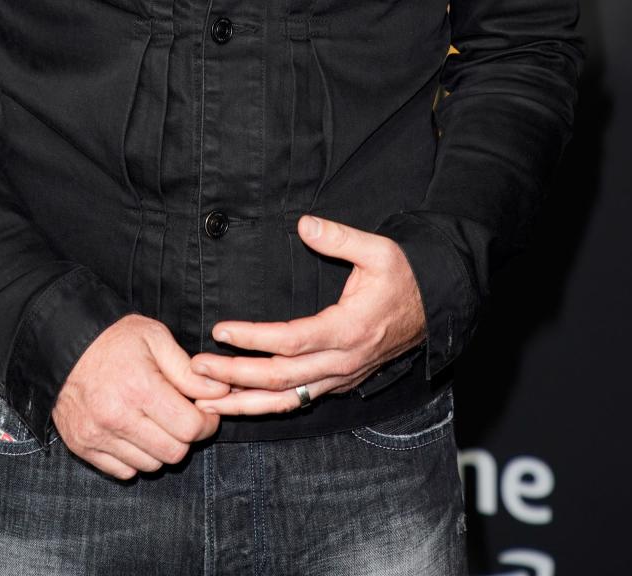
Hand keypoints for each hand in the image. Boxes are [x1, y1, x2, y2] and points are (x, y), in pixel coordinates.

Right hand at [51, 313, 230, 477]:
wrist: (63, 344)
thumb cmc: (113, 338)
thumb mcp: (155, 338)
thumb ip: (188, 370)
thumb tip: (221, 391)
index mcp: (139, 387)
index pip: (189, 428)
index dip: (207, 422)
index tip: (206, 412)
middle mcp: (117, 417)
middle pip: (173, 453)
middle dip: (186, 437)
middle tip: (182, 416)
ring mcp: (97, 436)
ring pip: (150, 465)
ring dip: (161, 448)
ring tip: (156, 421)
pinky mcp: (82, 446)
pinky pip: (123, 471)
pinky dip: (136, 458)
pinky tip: (134, 432)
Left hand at [189, 215, 425, 416]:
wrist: (434, 308)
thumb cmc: (404, 276)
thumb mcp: (378, 249)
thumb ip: (339, 237)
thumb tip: (305, 224)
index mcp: (349, 329)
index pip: (291, 341)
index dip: (253, 339)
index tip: (221, 331)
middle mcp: (343, 361)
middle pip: (281, 378)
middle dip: (236, 377)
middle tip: (197, 369)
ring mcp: (341, 377)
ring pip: (287, 400)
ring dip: (246, 403)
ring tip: (207, 401)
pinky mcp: (340, 382)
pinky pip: (299, 401)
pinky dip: (268, 405)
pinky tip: (242, 404)